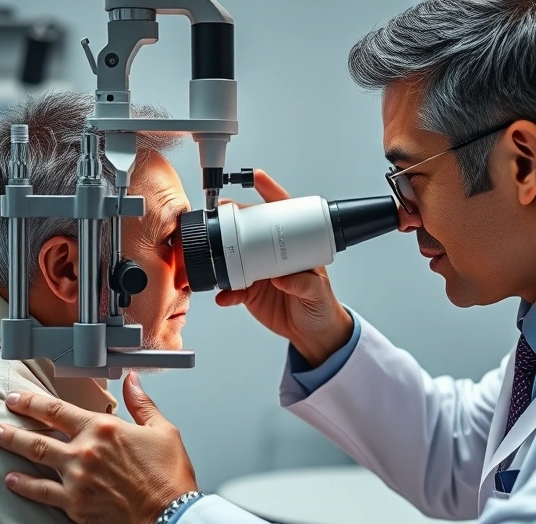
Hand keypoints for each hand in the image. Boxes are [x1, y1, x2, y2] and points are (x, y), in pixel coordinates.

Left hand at [0, 373, 197, 523]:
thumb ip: (142, 404)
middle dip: (14, 422)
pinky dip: (23, 485)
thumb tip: (132, 381)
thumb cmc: (169, 476)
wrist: (170, 516)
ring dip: (11, 445)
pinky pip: (41, 492)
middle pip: (39, 432)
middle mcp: (86, 451)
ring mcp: (77, 478)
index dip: (33, 402)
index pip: (59, 410)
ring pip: (35, 457)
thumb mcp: (163, 430)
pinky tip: (10, 480)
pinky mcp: (75, 504)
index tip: (17, 398)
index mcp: (105, 429)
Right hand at [215, 169, 353, 366]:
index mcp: (295, 247)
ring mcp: (259, 272)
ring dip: (222, 252)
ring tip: (213, 251)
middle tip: (223, 212)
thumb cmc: (322, 307)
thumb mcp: (318, 293)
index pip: (283, 213)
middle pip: (251, 228)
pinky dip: (225, 291)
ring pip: (236, 254)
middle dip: (235, 217)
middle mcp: (274, 255)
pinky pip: (231, 288)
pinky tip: (223, 294)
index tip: (258, 177)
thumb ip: (304, 285)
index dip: (270, 192)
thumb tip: (284, 278)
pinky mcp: (249, 292)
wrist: (312, 334)